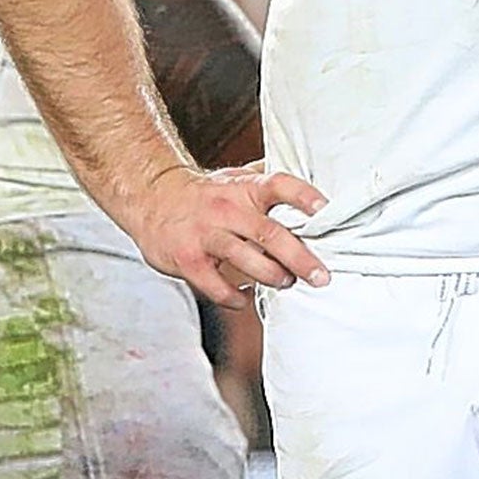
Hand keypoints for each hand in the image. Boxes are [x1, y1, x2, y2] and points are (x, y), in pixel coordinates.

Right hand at [127, 160, 330, 308]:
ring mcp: (206, 234)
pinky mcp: (188, 259)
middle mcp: (228, 209)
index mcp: (246, 188)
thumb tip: (315, 179)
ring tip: (287, 283)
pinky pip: (214, 285)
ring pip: (245, 258)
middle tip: (320, 276)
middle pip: (269, 232)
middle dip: (299, 257)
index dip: (304, 196)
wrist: (152, 198)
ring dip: (272, 275)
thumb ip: (270, 182)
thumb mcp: (237, 178)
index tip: (326, 210)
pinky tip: (244, 299)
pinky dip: (233, 297)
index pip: (279, 185)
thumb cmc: (206, 193)